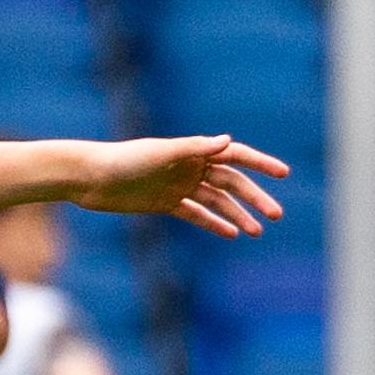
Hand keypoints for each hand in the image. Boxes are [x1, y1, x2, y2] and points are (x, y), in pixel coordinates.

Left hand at [77, 136, 289, 235]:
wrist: (91, 178)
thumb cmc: (125, 160)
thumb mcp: (161, 154)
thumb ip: (194, 148)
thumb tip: (226, 141)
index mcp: (193, 151)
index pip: (235, 156)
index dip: (261, 163)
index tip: (283, 173)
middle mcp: (190, 167)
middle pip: (232, 183)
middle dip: (255, 198)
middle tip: (276, 214)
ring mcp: (179, 186)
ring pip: (217, 202)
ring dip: (237, 215)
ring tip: (257, 232)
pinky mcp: (165, 203)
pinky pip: (195, 214)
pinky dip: (213, 223)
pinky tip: (231, 234)